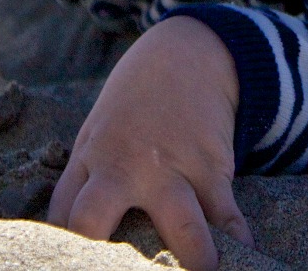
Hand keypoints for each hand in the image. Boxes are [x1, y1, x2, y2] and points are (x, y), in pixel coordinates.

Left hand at [49, 16, 253, 270]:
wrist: (184, 56)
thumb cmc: (131, 110)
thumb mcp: (93, 138)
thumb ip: (78, 189)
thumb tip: (62, 240)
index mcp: (90, 162)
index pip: (65, 218)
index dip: (69, 251)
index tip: (84, 266)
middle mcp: (124, 168)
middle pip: (94, 217)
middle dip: (104, 257)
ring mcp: (171, 170)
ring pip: (181, 228)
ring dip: (192, 260)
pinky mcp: (211, 168)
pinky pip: (227, 217)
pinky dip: (237, 242)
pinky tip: (244, 257)